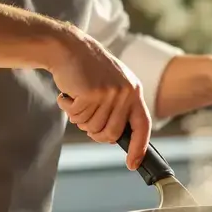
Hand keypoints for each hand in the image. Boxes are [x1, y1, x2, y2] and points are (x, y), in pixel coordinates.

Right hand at [47, 28, 150, 169]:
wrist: (69, 47)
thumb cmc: (88, 69)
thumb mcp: (113, 84)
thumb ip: (119, 108)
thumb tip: (115, 138)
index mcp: (134, 91)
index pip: (143, 126)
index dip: (139, 148)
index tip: (132, 164)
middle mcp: (126, 93)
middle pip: (111, 134)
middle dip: (95, 133)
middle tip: (84, 117)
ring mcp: (110, 93)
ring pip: (92, 127)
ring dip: (79, 118)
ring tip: (77, 98)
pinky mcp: (92, 93)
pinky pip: (78, 117)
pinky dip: (68, 108)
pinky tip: (68, 94)